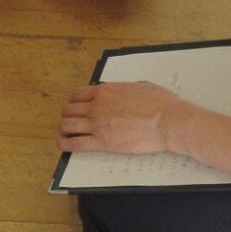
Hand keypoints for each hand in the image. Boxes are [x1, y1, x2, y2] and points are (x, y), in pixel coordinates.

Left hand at [59, 82, 180, 155]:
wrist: (168, 122)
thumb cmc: (161, 104)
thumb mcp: (142, 86)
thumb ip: (128, 88)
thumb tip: (129, 89)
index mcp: (106, 91)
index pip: (78, 95)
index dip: (73, 102)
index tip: (74, 107)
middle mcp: (97, 106)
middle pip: (69, 110)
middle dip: (68, 116)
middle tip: (70, 122)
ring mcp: (98, 124)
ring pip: (68, 125)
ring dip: (64, 129)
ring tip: (64, 134)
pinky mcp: (102, 142)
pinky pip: (75, 143)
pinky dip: (65, 144)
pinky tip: (62, 145)